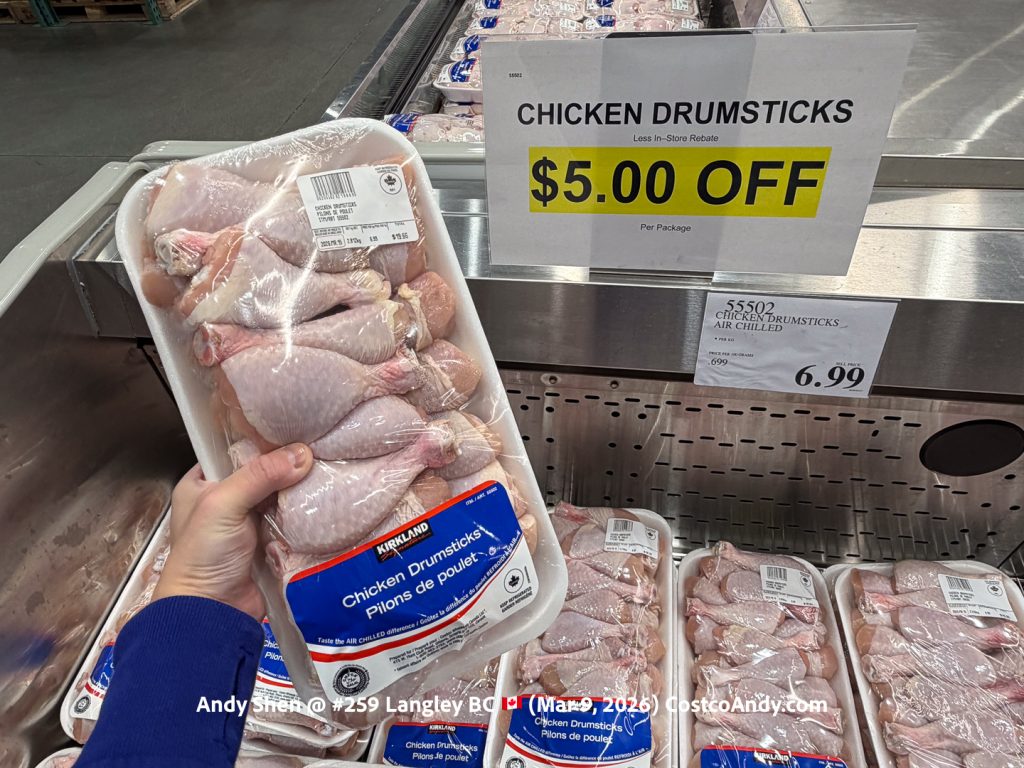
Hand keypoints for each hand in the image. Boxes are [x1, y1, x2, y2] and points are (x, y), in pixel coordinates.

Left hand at [154, 444, 312, 618]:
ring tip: (328, 471)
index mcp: (201, 485)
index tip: (295, 430)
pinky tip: (324, 501)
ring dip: (299, 491)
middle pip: (262, 473)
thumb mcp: (224, 505)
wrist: (212, 613)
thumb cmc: (203, 556)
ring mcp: (247, 524)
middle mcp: (224, 502)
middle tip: (319, 449)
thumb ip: (260, 476)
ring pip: (280, 497)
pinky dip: (304, 515)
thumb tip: (303, 454)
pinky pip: (291, 522)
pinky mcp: (268, 544)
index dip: (262, 441)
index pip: (234, 452)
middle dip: (287, 466)